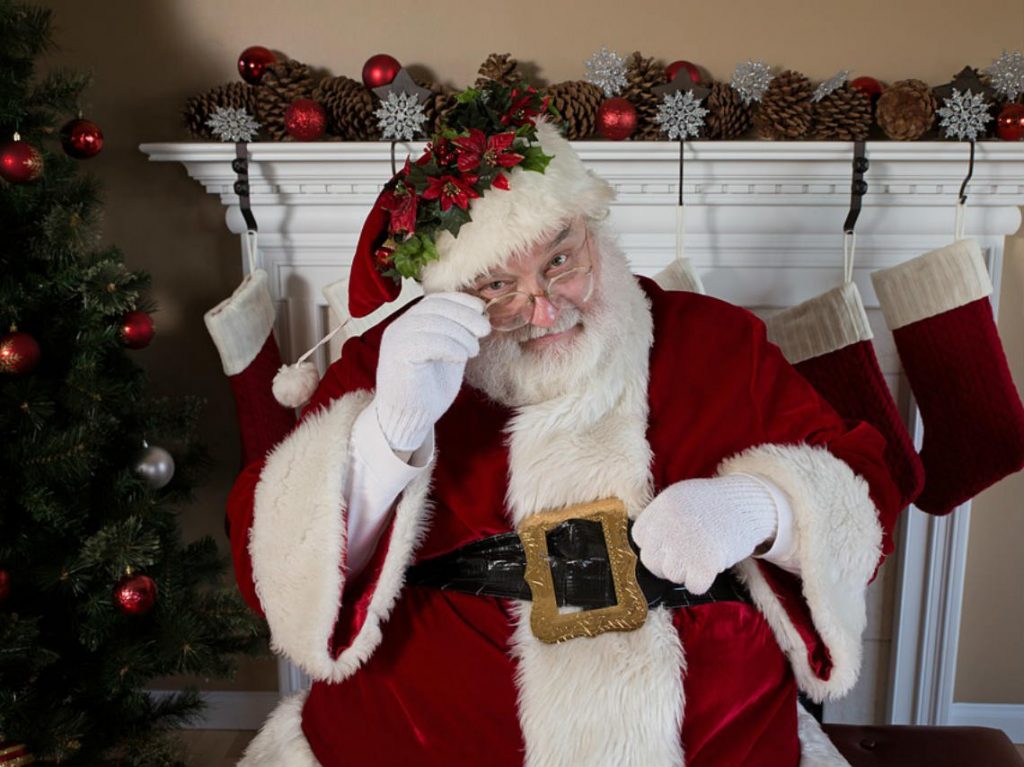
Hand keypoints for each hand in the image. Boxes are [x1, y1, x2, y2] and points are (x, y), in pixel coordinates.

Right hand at [374, 292, 489, 451]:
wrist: (407, 419)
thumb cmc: (428, 390)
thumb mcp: (448, 355)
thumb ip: (457, 335)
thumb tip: (480, 317)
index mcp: (410, 323)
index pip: (435, 300)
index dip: (461, 300)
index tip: (482, 309)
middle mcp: (400, 327)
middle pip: (436, 307)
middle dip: (466, 315)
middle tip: (484, 330)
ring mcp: (396, 339)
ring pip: (434, 322)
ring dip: (461, 334)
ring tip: (473, 351)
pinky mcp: (397, 355)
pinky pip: (428, 341)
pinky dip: (450, 346)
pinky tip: (461, 358)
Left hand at [632, 474, 778, 593]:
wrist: (749, 503)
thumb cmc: (715, 501)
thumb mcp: (681, 496)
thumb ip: (662, 517)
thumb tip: (649, 542)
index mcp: (660, 508)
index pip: (640, 538)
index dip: (655, 544)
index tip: (669, 543)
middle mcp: (666, 527)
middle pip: (651, 560)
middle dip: (667, 562)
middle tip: (687, 555)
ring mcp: (683, 547)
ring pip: (671, 575)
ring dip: (686, 571)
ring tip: (702, 554)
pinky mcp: (703, 564)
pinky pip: (693, 586)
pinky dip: (703, 581)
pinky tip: (712, 565)